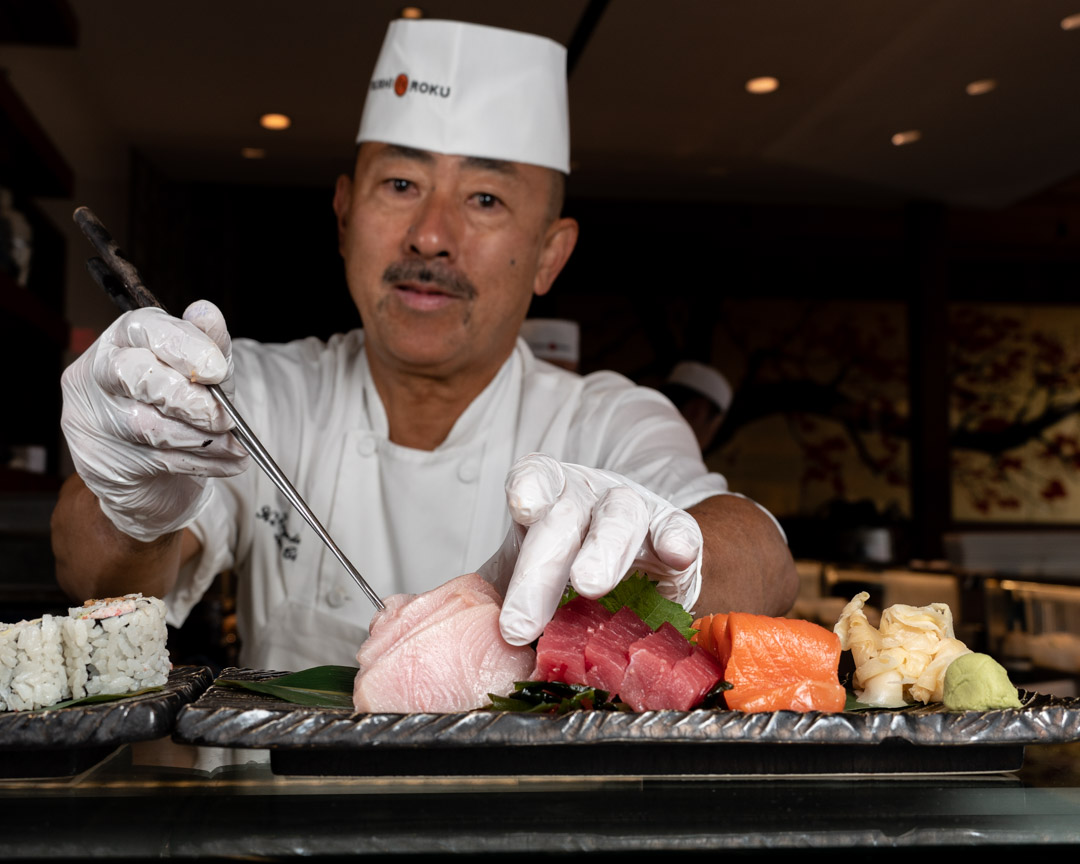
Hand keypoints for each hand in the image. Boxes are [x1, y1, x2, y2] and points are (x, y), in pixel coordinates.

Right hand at [60, 300, 248, 541]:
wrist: (151, 463)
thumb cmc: (180, 401)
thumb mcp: (203, 367)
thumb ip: (208, 342)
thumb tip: (206, 313)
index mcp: (126, 337)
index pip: (147, 330)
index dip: (185, 349)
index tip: (217, 371)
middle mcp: (101, 371)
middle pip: (136, 376)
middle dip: (189, 401)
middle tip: (225, 418)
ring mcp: (94, 415)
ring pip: (148, 426)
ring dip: (202, 439)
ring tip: (235, 446)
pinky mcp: (98, 456)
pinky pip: (157, 460)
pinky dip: (202, 462)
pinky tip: (227, 463)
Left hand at [479, 453, 703, 645]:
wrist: (628, 585)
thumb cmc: (562, 580)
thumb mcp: (521, 582)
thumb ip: (493, 599)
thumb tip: (461, 643)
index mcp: (548, 497)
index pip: (536, 477)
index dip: (528, 487)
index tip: (522, 508)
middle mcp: (589, 495)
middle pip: (565, 517)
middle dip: (541, 568)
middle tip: (521, 621)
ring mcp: (635, 510)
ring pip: (620, 517)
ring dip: (603, 550)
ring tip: (588, 584)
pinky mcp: (674, 533)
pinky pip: (680, 529)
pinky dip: (677, 539)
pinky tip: (676, 554)